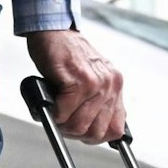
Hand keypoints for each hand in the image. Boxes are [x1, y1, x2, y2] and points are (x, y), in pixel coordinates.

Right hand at [26, 29, 126, 144]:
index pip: (116, 129)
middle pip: (96, 132)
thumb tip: (95, 128)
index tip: (83, 134)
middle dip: (75, 133)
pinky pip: (64, 113)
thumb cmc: (66, 54)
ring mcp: (96, 83)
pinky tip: (50, 104)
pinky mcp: (78, 81)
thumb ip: (97, 101)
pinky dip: (53, 114)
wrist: (54, 29)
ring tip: (55, 114)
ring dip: (62, 125)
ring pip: (80, 126)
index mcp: (115, 86)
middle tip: (62, 123)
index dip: (96, 137)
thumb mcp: (91, 78)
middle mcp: (110, 85)